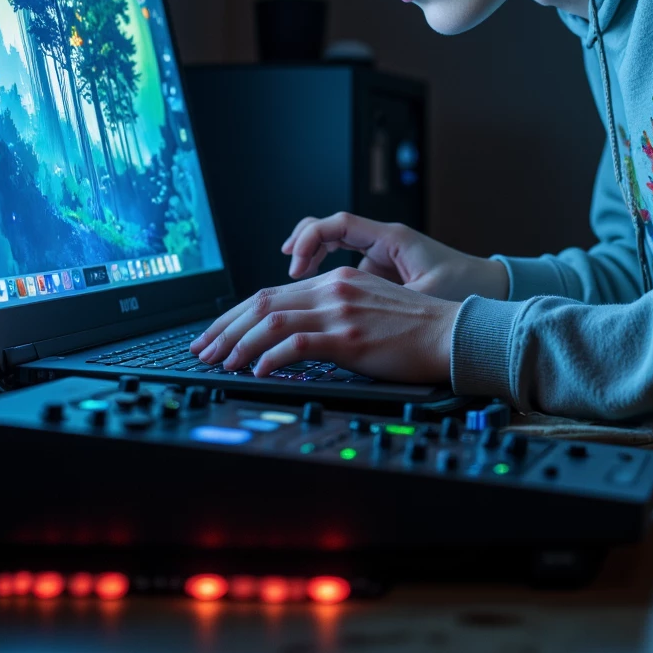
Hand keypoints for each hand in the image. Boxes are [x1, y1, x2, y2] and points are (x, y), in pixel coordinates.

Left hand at [189, 267, 457, 381]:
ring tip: (220, 362)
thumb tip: (295, 336)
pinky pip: (296, 343)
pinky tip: (256, 370)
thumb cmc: (415, 330)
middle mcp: (333, 290)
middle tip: (202, 349)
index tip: (215, 334)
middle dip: (225, 328)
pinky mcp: (349, 337)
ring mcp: (340, 312)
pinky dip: (269, 357)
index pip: (271, 293)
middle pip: (262, 302)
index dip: (236, 315)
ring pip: (271, 321)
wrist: (450, 334)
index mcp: (335, 281)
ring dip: (238, 343)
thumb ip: (332, 313)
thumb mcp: (367, 308)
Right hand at [281, 212, 508, 300]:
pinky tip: (315, 298)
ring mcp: (381, 256)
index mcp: (392, 238)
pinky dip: (326, 277)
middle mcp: (383, 242)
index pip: (339, 224)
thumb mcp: (425, 295)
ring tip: (292, 289)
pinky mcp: (382, 273)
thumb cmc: (466, 289)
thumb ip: (389, 298)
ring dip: (311, 264)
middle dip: (301, 247)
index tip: (296, 264)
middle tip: (288, 273)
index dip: (311, 240)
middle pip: (328, 230)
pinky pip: (345, 268)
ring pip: (334, 249)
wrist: (492, 290)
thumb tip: (350, 309)